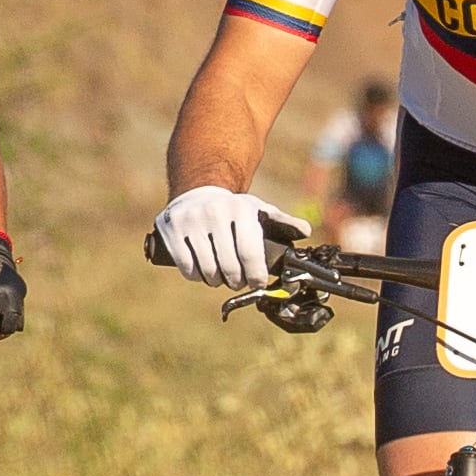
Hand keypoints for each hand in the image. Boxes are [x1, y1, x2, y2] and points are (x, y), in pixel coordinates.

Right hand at [151, 188, 305, 288]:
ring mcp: (189, 220)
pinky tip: (202, 272)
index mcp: (240, 209)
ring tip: (221, 277)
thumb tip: (305, 231)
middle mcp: (214, 213)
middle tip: (238, 281)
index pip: (250, 254)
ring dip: (216, 281)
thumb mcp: (258, 210)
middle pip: (229, 267)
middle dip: (237, 281)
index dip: (256, 276)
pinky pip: (186, 267)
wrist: (198, 191)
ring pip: (207, 270)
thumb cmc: (234, 209)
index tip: (258, 284)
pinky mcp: (170, 229)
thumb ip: (282, 222)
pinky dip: (196, 276)